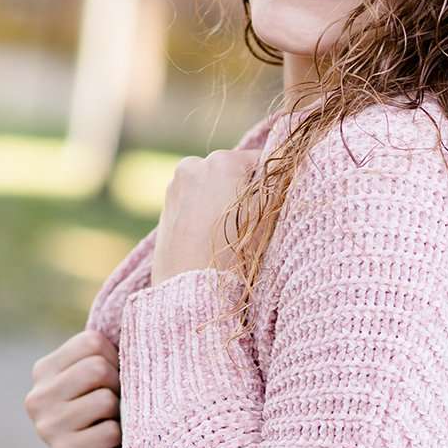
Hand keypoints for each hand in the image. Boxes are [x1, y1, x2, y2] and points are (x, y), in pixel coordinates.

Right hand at [25, 329, 120, 447]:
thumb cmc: (106, 410)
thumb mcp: (96, 375)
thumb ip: (102, 351)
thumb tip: (132, 324)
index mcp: (43, 370)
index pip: (92, 342)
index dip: (114, 358)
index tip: (113, 377)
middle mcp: (37, 397)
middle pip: (97, 368)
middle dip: (118, 385)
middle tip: (114, 403)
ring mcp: (47, 427)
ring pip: (105, 399)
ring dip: (118, 412)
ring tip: (110, 421)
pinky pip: (110, 431)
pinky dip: (119, 437)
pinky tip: (108, 444)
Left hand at [151, 148, 260, 287]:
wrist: (189, 286)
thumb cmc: (232, 252)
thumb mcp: (264, 217)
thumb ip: (273, 189)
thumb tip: (281, 175)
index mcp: (223, 161)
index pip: (258, 161)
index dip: (269, 182)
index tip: (272, 202)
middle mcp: (194, 165)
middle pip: (230, 171)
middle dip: (241, 189)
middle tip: (249, 220)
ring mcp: (175, 184)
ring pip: (210, 185)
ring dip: (221, 199)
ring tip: (227, 231)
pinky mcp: (166, 205)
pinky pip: (193, 200)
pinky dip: (203, 211)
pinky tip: (210, 235)